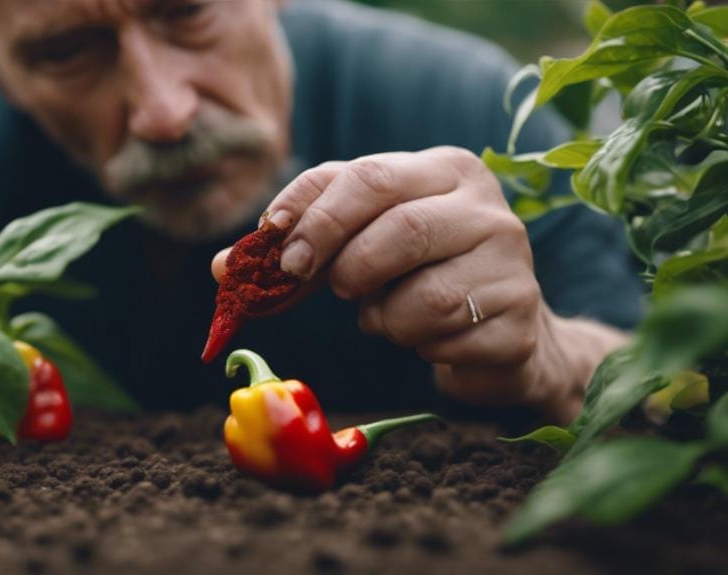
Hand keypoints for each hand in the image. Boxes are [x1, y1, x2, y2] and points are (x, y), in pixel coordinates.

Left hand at [213, 147, 625, 422]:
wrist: (500, 330)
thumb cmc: (417, 275)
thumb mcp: (359, 245)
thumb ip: (299, 248)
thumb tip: (224, 268)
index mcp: (445, 169)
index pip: (368, 175)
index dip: (314, 213)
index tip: (276, 247)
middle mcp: (486, 206)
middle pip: (398, 229)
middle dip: (345, 266)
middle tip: (328, 287)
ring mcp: (511, 262)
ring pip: (420, 297)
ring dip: (383, 317)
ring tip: (390, 313)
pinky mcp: (519, 317)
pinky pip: (443, 339)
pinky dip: (418, 345)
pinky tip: (431, 336)